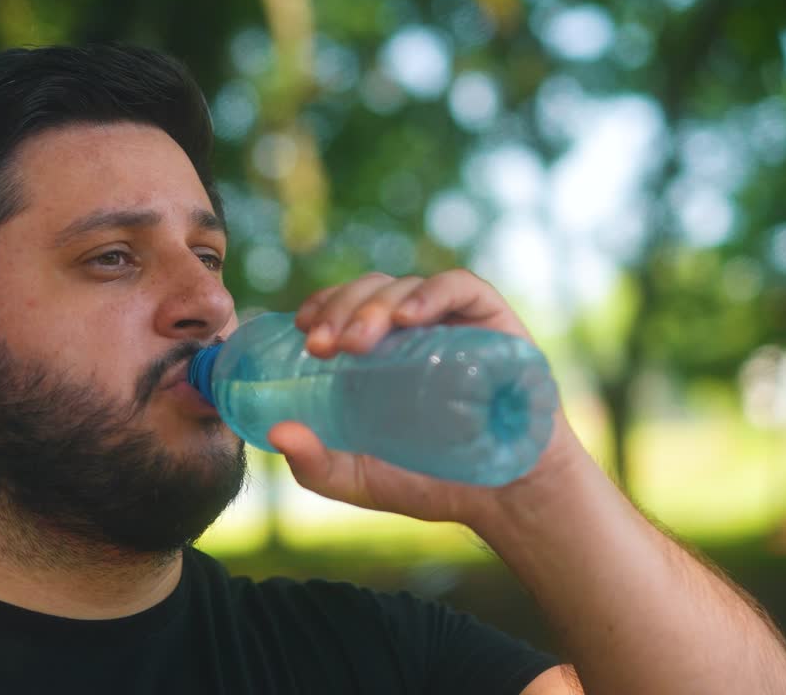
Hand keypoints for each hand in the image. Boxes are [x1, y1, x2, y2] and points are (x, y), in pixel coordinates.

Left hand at [266, 269, 576, 526]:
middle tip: (321, 345)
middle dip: (339, 308)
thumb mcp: (361, 479)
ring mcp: (453, 321)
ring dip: (375, 306)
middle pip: (369, 290)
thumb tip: (276, 433)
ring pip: (406, 286)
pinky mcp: (492, 319)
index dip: (321, 306)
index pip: (344, 307)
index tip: (302, 330)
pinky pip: (459, 287)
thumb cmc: (436, 484)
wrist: (510, 499)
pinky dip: (430, 294)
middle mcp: (414, 330)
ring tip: (357, 342)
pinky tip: (410, 318)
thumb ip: (316, 465)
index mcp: (381, 352)